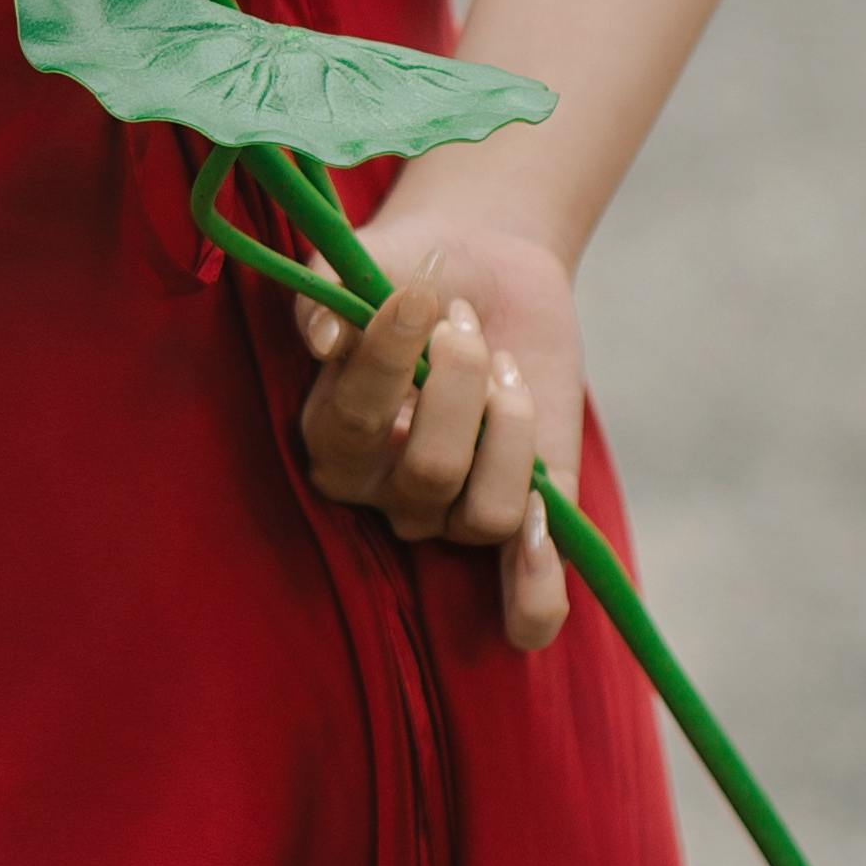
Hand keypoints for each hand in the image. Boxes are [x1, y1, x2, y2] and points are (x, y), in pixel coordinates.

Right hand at [289, 183, 577, 652]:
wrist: (481, 264)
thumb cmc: (409, 268)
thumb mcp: (363, 263)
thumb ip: (326, 293)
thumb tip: (323, 339)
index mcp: (334, 440)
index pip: (355, 425)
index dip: (390, 360)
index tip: (418, 293)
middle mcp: (389, 492)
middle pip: (430, 473)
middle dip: (461, 382)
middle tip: (465, 320)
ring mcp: (457, 510)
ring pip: (488, 513)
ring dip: (510, 426)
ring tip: (504, 366)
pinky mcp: (528, 517)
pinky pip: (528, 601)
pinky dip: (536, 591)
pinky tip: (543, 531)